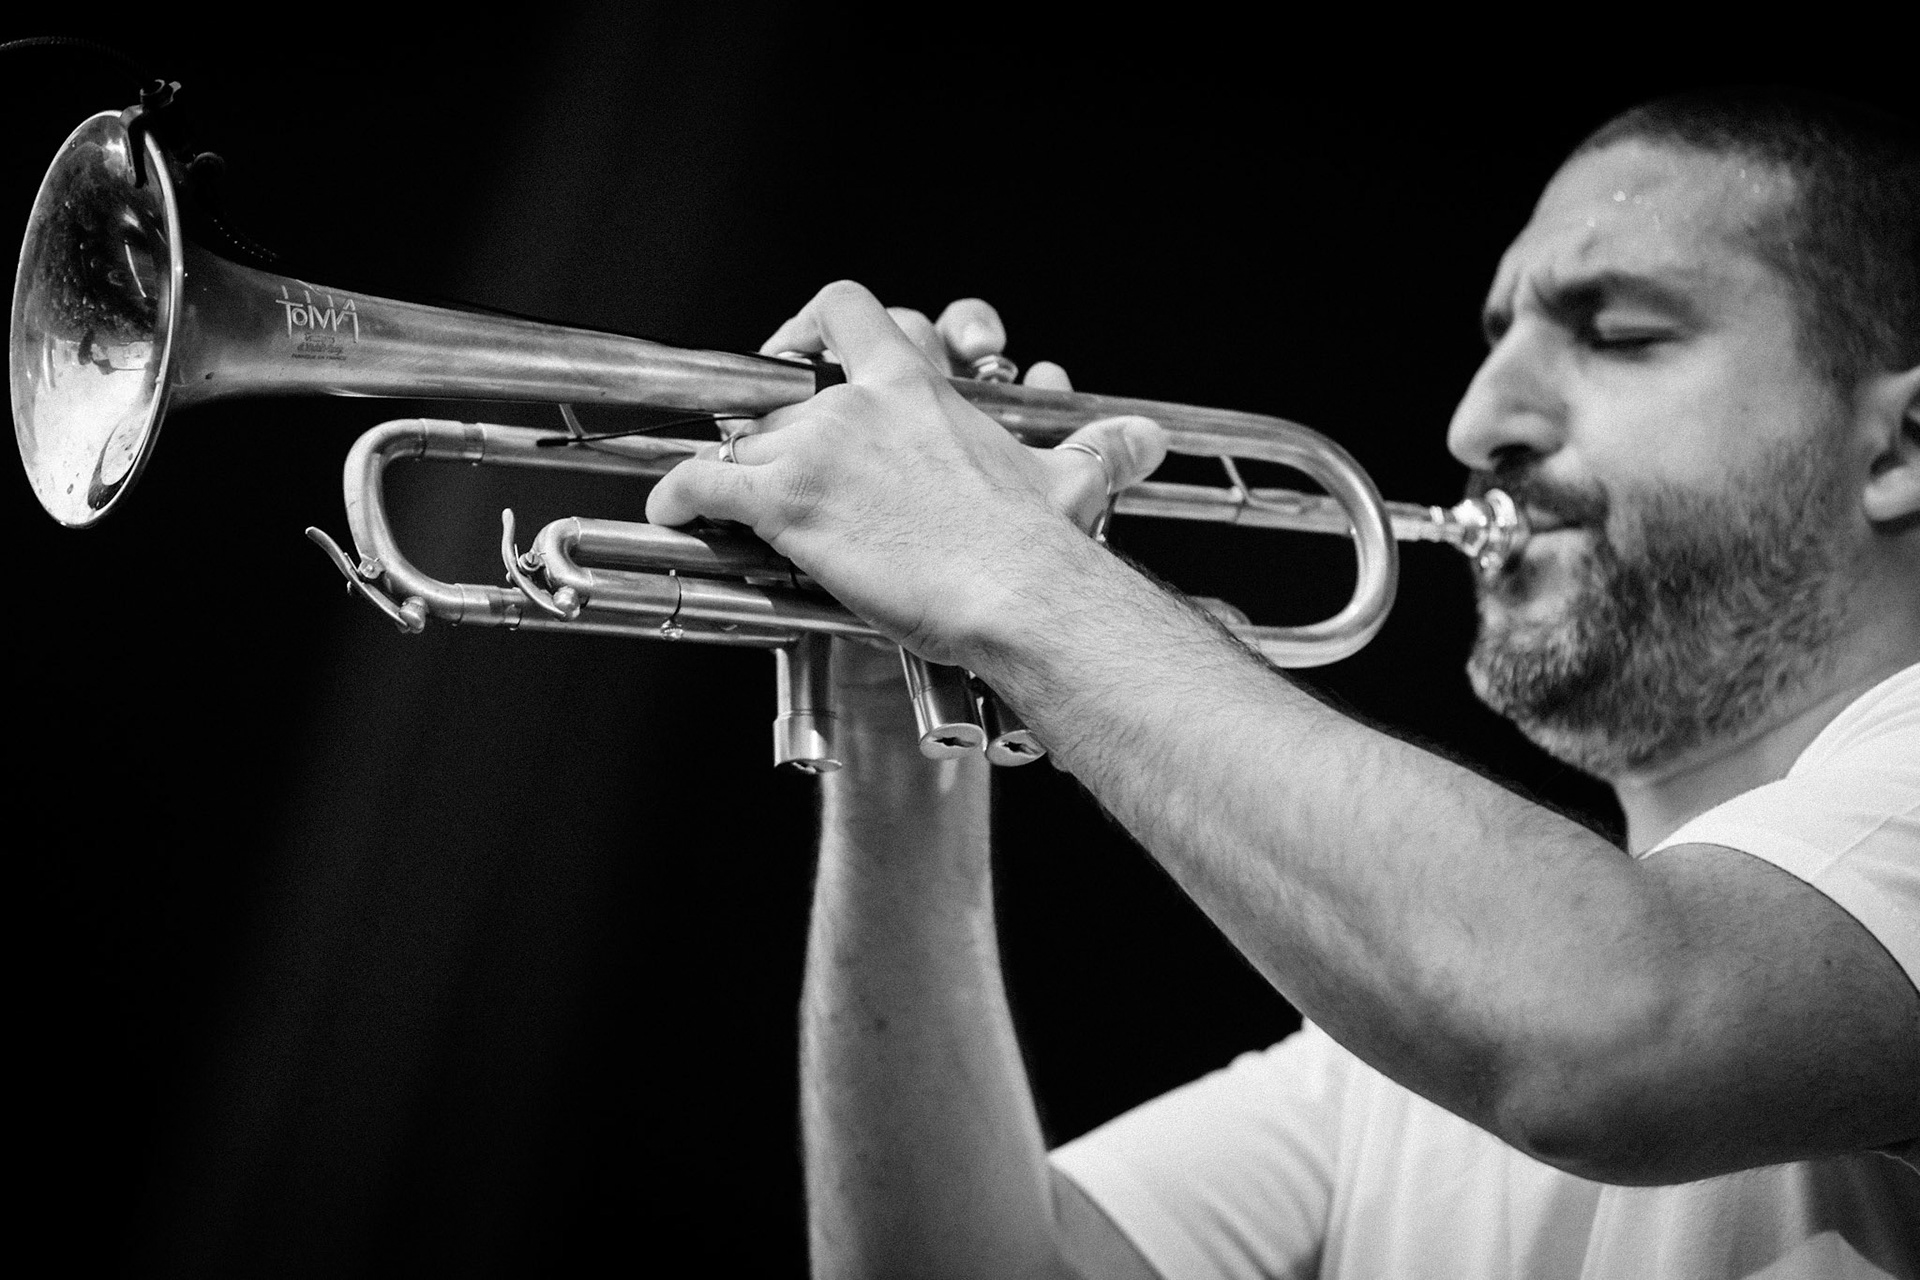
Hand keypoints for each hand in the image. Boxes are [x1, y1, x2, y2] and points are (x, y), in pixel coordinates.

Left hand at [646, 281, 1164, 666]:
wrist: (1015, 592)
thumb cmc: (1036, 546)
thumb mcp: (1067, 481)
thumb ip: (1098, 451)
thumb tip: (1147, 441)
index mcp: (917, 390)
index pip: (848, 309)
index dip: (811, 327)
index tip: (803, 355)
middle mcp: (860, 405)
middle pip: (783, 393)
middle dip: (772, 427)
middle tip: (772, 455)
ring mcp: (819, 448)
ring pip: (744, 439)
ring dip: (735, 469)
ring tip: (732, 500)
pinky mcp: (788, 500)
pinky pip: (704, 482)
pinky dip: (678, 495)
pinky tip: (671, 511)